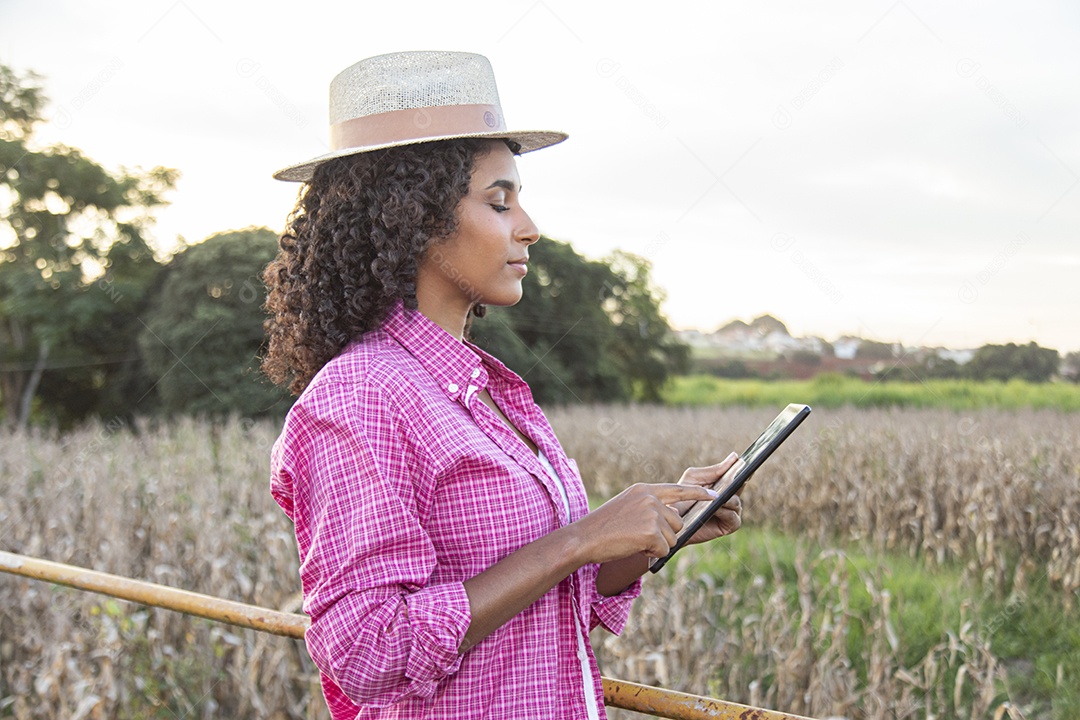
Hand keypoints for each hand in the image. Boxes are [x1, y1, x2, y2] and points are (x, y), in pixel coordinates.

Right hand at [571, 483, 717, 563]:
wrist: (583, 538)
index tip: (715, 495)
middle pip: (678, 522)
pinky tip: (633, 548)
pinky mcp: (651, 532)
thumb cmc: (602, 527)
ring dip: (657, 545)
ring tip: (634, 541)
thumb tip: (674, 516)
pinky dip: (651, 554)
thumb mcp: (627, 507)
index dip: (698, 493)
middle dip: (664, 535)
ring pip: (673, 538)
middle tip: (638, 537)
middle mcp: (650, 498)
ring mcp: (652, 514)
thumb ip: (649, 507)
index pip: (678, 488)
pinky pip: (664, 549)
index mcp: (644, 489)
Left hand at [675, 452, 743, 544]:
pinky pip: (732, 517)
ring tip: (717, 496)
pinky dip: (725, 512)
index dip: (744, 469)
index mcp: (724, 484)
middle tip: (732, 478)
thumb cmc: (682, 497)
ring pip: (736, 502)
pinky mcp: (729, 526)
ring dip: (727, 499)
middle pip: (740, 487)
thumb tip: (735, 457)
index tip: (746, 462)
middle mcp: (731, 497)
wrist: (673, 520)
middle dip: (736, 482)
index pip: (739, 475)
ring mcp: (731, 512)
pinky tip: (716, 509)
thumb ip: (714, 470)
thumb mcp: (695, 478)